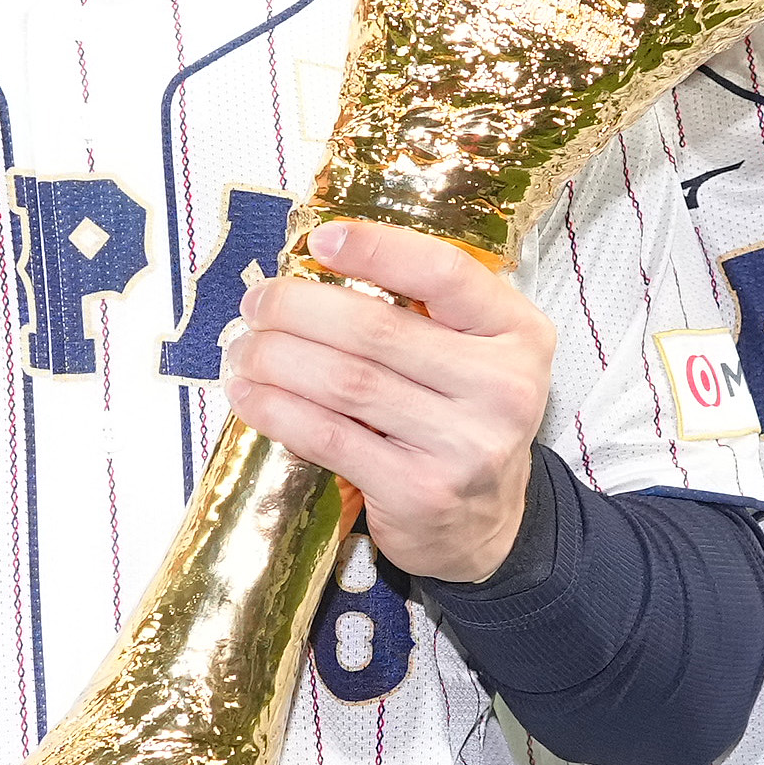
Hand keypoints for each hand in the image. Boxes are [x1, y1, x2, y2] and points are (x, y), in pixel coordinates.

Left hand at [225, 220, 552, 581]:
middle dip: (298, 309)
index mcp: (518, 334)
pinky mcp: (420, 492)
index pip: (445, 273)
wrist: (485, 524)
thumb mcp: (475, 355)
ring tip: (244, 349)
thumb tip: (321, 264)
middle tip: (257, 304)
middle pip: (378, 329)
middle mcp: (504, 387)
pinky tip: (251, 396)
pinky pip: (331, 437)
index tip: (320, 240)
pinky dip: (279, 411)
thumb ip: (426, 311)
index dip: (377, 249)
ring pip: (346, 382)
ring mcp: (464, 445)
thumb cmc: (463, 420)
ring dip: (277, 359)